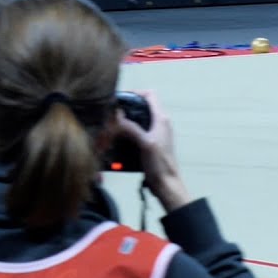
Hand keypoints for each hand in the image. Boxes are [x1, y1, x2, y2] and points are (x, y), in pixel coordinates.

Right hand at [115, 90, 190, 211]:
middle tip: (112, 114)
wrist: (166, 184)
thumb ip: (132, 128)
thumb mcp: (145, 143)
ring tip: (111, 126)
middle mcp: (160, 123)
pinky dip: (127, 133)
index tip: (120, 99)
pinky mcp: (151, 143)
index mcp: (161, 119)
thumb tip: (117, 115)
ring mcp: (155, 133)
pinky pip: (137, 132)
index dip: (136, 92)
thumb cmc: (159, 163)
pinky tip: (117, 139)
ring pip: (138, 120)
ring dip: (126, 122)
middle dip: (127, 109)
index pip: (150, 95)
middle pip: (142, 107)